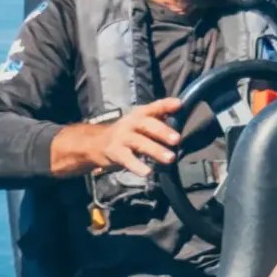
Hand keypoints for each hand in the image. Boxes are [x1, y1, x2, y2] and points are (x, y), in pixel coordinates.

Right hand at [54, 100, 182, 176]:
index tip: (179, 104)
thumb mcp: (140, 122)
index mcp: (139, 114)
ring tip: (170, 158)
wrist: (97, 143)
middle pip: (147, 125)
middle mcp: (130, 123)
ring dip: (156, 150)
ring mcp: (122, 138)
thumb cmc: (127, 133)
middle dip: (162, 131)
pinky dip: (137, 166)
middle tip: (177, 139)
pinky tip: (147, 172)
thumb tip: (180, 111)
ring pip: (140, 143)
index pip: (153, 107)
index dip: (166, 105)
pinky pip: (128, 160)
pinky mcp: (116, 153)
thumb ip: (159, 117)